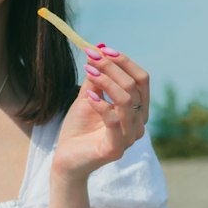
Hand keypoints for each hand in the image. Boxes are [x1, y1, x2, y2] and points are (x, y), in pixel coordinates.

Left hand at [52, 45, 149, 179]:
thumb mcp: (88, 97)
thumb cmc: (79, 129)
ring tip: (88, 72)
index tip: (102, 49)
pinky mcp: (116, 149)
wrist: (66, 159)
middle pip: (135, 86)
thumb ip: (96, 78)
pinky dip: (101, 104)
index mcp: (137, 110)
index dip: (124, 62)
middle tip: (91, 57)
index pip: (141, 80)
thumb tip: (98, 50)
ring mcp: (129, 138)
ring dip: (106, 81)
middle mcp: (138, 123)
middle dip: (113, 67)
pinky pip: (113, 121)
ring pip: (126, 100)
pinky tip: (87, 96)